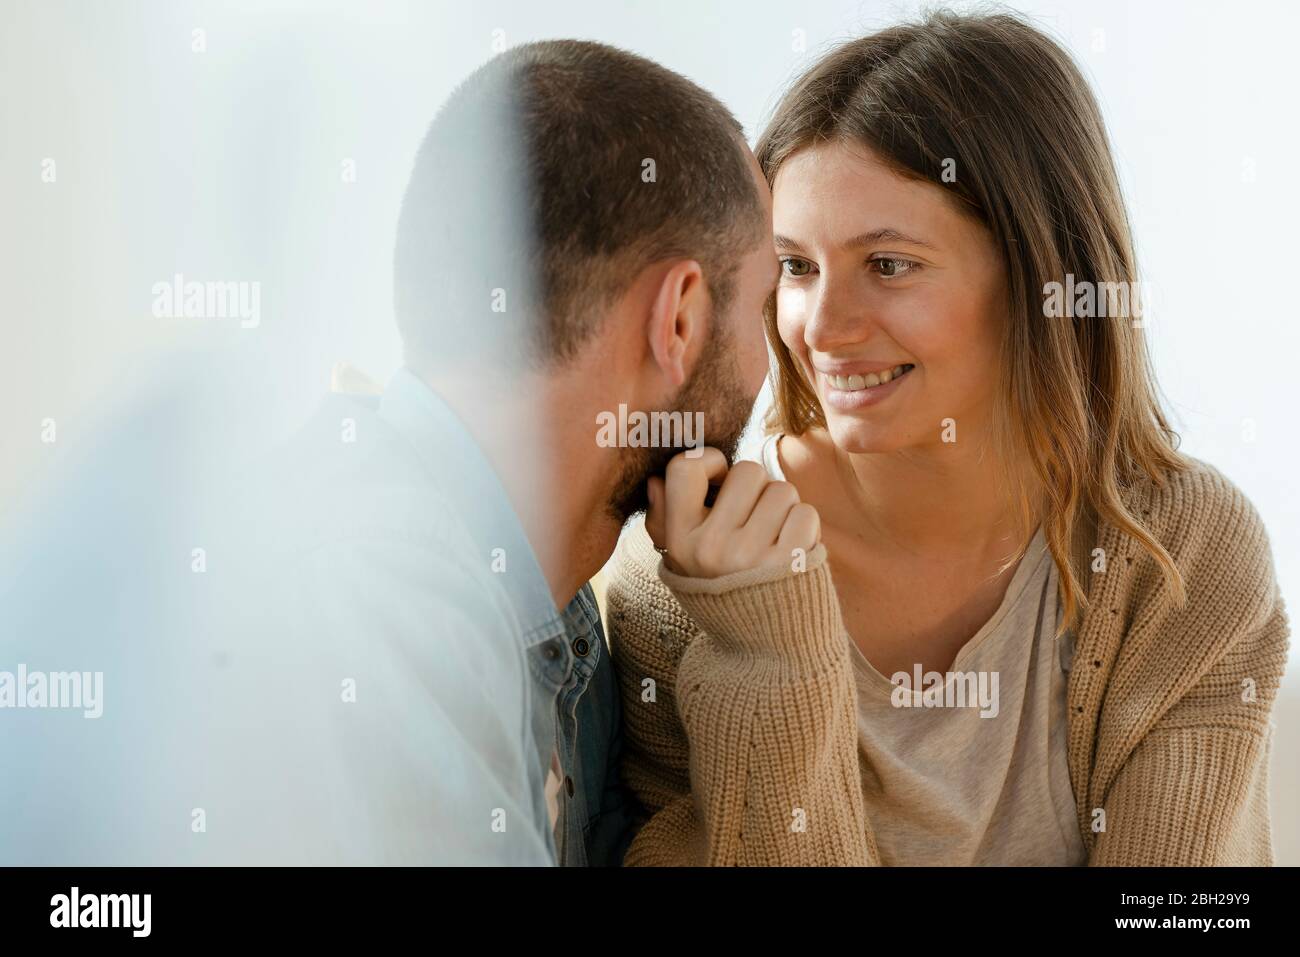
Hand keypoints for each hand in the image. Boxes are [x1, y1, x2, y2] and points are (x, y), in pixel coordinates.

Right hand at [644, 447, 819, 578]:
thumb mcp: (683, 563)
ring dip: (783, 508)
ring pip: (782, 489)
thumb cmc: (722, 593)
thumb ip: (665, 520)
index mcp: (681, 541)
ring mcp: (752, 557)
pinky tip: (792, 551)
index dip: (710, 462)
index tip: (720, 480)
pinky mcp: (791, 563)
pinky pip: (805, 512)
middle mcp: (712, 548)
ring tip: (773, 539)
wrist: (766, 651)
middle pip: (747, 471)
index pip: (685, 468)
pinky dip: (804, 527)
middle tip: (754, 519)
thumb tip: (654, 481)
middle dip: (757, 489)